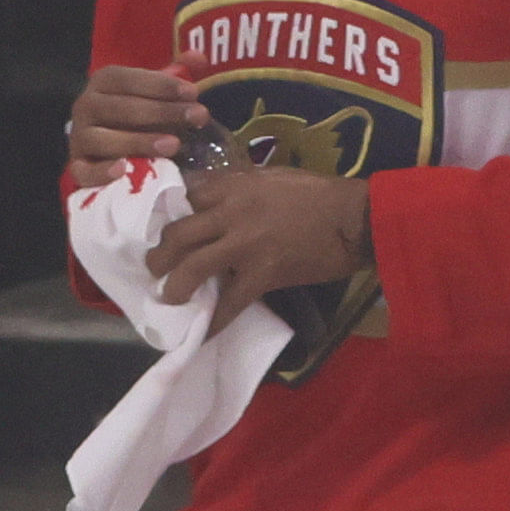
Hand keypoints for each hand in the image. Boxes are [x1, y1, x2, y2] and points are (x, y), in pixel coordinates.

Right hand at [69, 62, 210, 173]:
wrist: (100, 149)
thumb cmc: (133, 117)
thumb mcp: (151, 93)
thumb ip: (174, 75)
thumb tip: (198, 57)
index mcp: (103, 83)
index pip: (128, 79)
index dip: (160, 85)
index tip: (193, 92)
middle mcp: (86, 106)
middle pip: (121, 108)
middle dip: (162, 112)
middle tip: (198, 117)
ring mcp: (79, 138)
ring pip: (103, 139)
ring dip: (138, 141)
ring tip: (173, 144)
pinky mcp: (76, 168)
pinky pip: (83, 171)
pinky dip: (100, 172)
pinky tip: (123, 170)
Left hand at [149, 151, 370, 315]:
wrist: (354, 219)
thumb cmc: (321, 194)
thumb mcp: (274, 176)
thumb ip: (243, 184)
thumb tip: (221, 195)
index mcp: (234, 185)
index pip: (187, 196)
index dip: (174, 213)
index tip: (169, 227)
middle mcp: (230, 212)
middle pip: (178, 232)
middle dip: (161, 253)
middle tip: (154, 267)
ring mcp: (244, 244)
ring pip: (193, 265)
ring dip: (175, 286)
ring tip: (169, 298)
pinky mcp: (262, 274)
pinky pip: (230, 302)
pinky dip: (215, 322)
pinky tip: (204, 334)